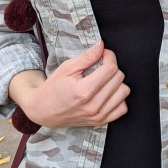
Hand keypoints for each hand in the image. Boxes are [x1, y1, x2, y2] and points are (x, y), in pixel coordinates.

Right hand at [9, 40, 129, 128]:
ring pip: (124, 92)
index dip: (109, 57)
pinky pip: (122, 108)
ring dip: (117, 82)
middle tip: (101, 66)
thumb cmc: (54, 88)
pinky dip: (118, 98)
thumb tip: (101, 45)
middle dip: (112, 67)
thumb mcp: (67, 68)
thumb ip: (87, 57)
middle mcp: (93, 105)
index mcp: (84, 91)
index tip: (103, 55)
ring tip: (104, 80)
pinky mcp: (100, 122)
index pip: (110, 69)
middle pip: (119, 79)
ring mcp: (98, 116)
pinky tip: (108, 93)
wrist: (44, 110)